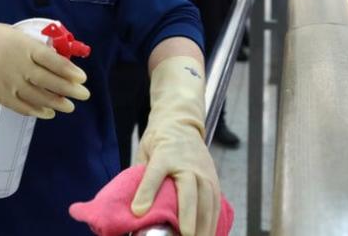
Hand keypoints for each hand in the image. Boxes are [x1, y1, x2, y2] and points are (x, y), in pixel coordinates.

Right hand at [0, 23, 89, 117]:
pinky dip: (36, 111)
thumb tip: (61, 62)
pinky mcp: (0, 94)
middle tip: (83, 95)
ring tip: (69, 107)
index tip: (82, 78)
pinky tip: (48, 112)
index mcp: (25, 47)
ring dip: (56, 103)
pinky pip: (21, 106)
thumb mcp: (19, 36)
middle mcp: (18, 65)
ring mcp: (8, 81)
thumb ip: (38, 48)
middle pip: (48, 80)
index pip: (51, 60)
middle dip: (69, 89)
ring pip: (37, 96)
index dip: (68, 70)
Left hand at [131, 56, 220, 235]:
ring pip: (207, 201)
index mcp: (164, 155)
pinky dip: (213, 220)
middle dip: (188, 219)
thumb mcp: (143, 153)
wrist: (181, 122)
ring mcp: (204, 171)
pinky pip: (216, 202)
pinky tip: (209, 233)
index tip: (138, 212)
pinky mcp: (214, 178)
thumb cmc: (158, 140)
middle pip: (190, 193)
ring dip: (204, 225)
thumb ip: (140, 177)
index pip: (154, 174)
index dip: (146, 193)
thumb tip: (132, 207)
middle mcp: (188, 164)